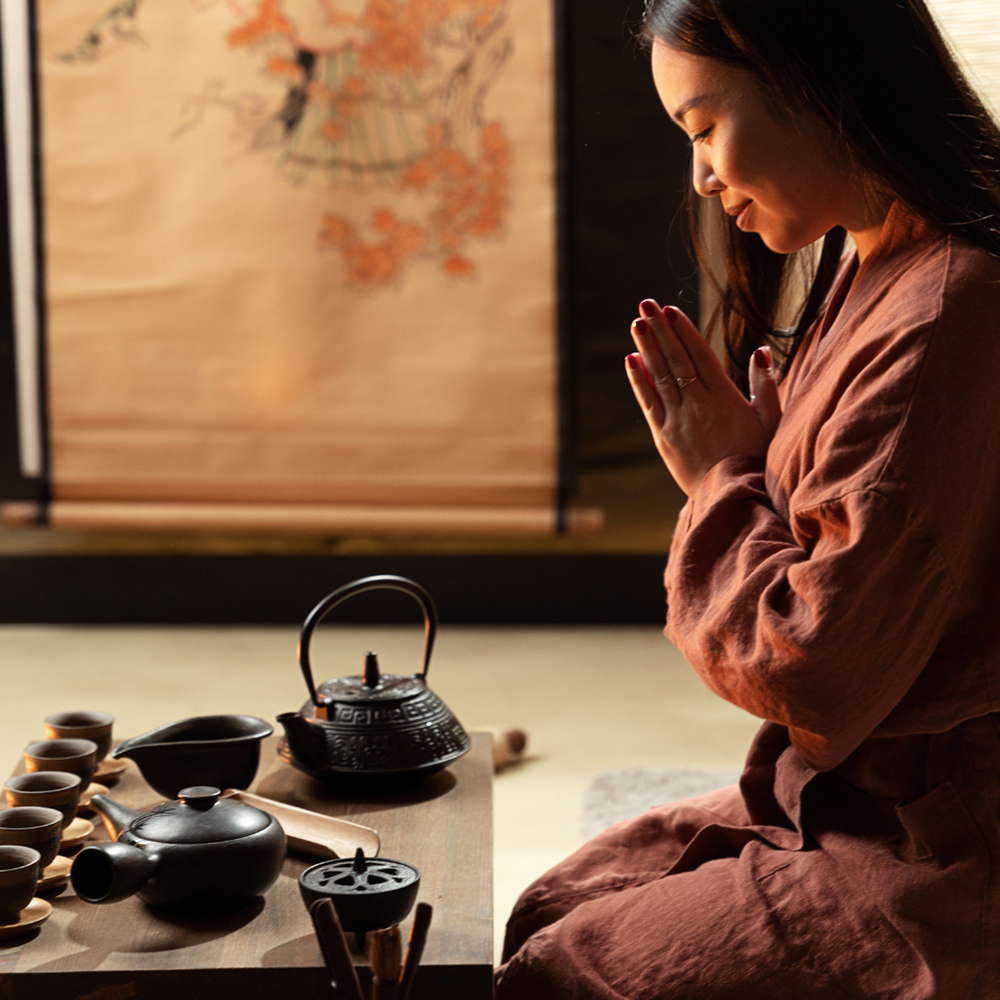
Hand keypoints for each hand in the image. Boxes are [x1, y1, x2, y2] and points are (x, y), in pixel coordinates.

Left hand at [625, 299, 781, 495]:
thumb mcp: (771, 421)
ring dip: (646, 348)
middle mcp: (697, 405)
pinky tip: (631, 360)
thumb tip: (760, 350)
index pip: (700, 355)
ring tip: (637, 323)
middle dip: (660, 330)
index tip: (670, 310)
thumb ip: (765, 385)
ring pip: (659, 377)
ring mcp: (678, 421)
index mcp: (724, 397)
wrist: (734, 498)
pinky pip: (649, 404)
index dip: (684, 331)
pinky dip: (639, 381)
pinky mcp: (665, 437)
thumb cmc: (758, 459)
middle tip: (646, 304)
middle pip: (675, 360)